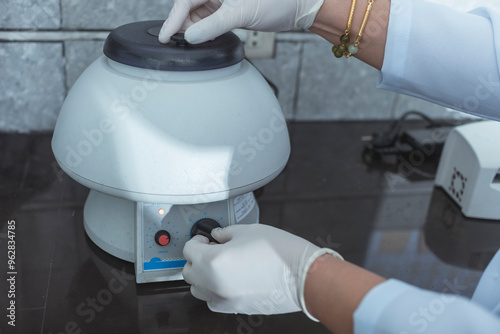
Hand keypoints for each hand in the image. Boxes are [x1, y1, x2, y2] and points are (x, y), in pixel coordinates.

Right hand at [159, 0, 324, 43]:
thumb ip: (214, 26)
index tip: (165, 37)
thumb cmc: (276, 1)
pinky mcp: (228, 9)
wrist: (297, 7)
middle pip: (188, 8)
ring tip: (195, 42)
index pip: (185, 1)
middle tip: (179, 43)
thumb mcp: (240, 14)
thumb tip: (191, 37)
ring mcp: (221, 0)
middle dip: (183, 25)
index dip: (173, 20)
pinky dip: (205, 30)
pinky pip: (209, 20)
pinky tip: (206, 39)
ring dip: (194, 29)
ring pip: (197, 15)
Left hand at [182, 224, 341, 316]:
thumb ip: (226, 233)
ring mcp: (224, 299)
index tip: (204, 238)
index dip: (196, 240)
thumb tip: (217, 235)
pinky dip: (213, 290)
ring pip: (198, 289)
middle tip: (210, 248)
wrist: (302, 275)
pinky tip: (227, 278)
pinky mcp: (235, 308)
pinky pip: (213, 300)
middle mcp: (214, 283)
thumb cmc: (280, 251)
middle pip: (189, 271)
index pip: (188, 250)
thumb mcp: (248, 231)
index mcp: (213, 261)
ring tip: (218, 264)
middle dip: (196, 258)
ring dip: (202, 276)